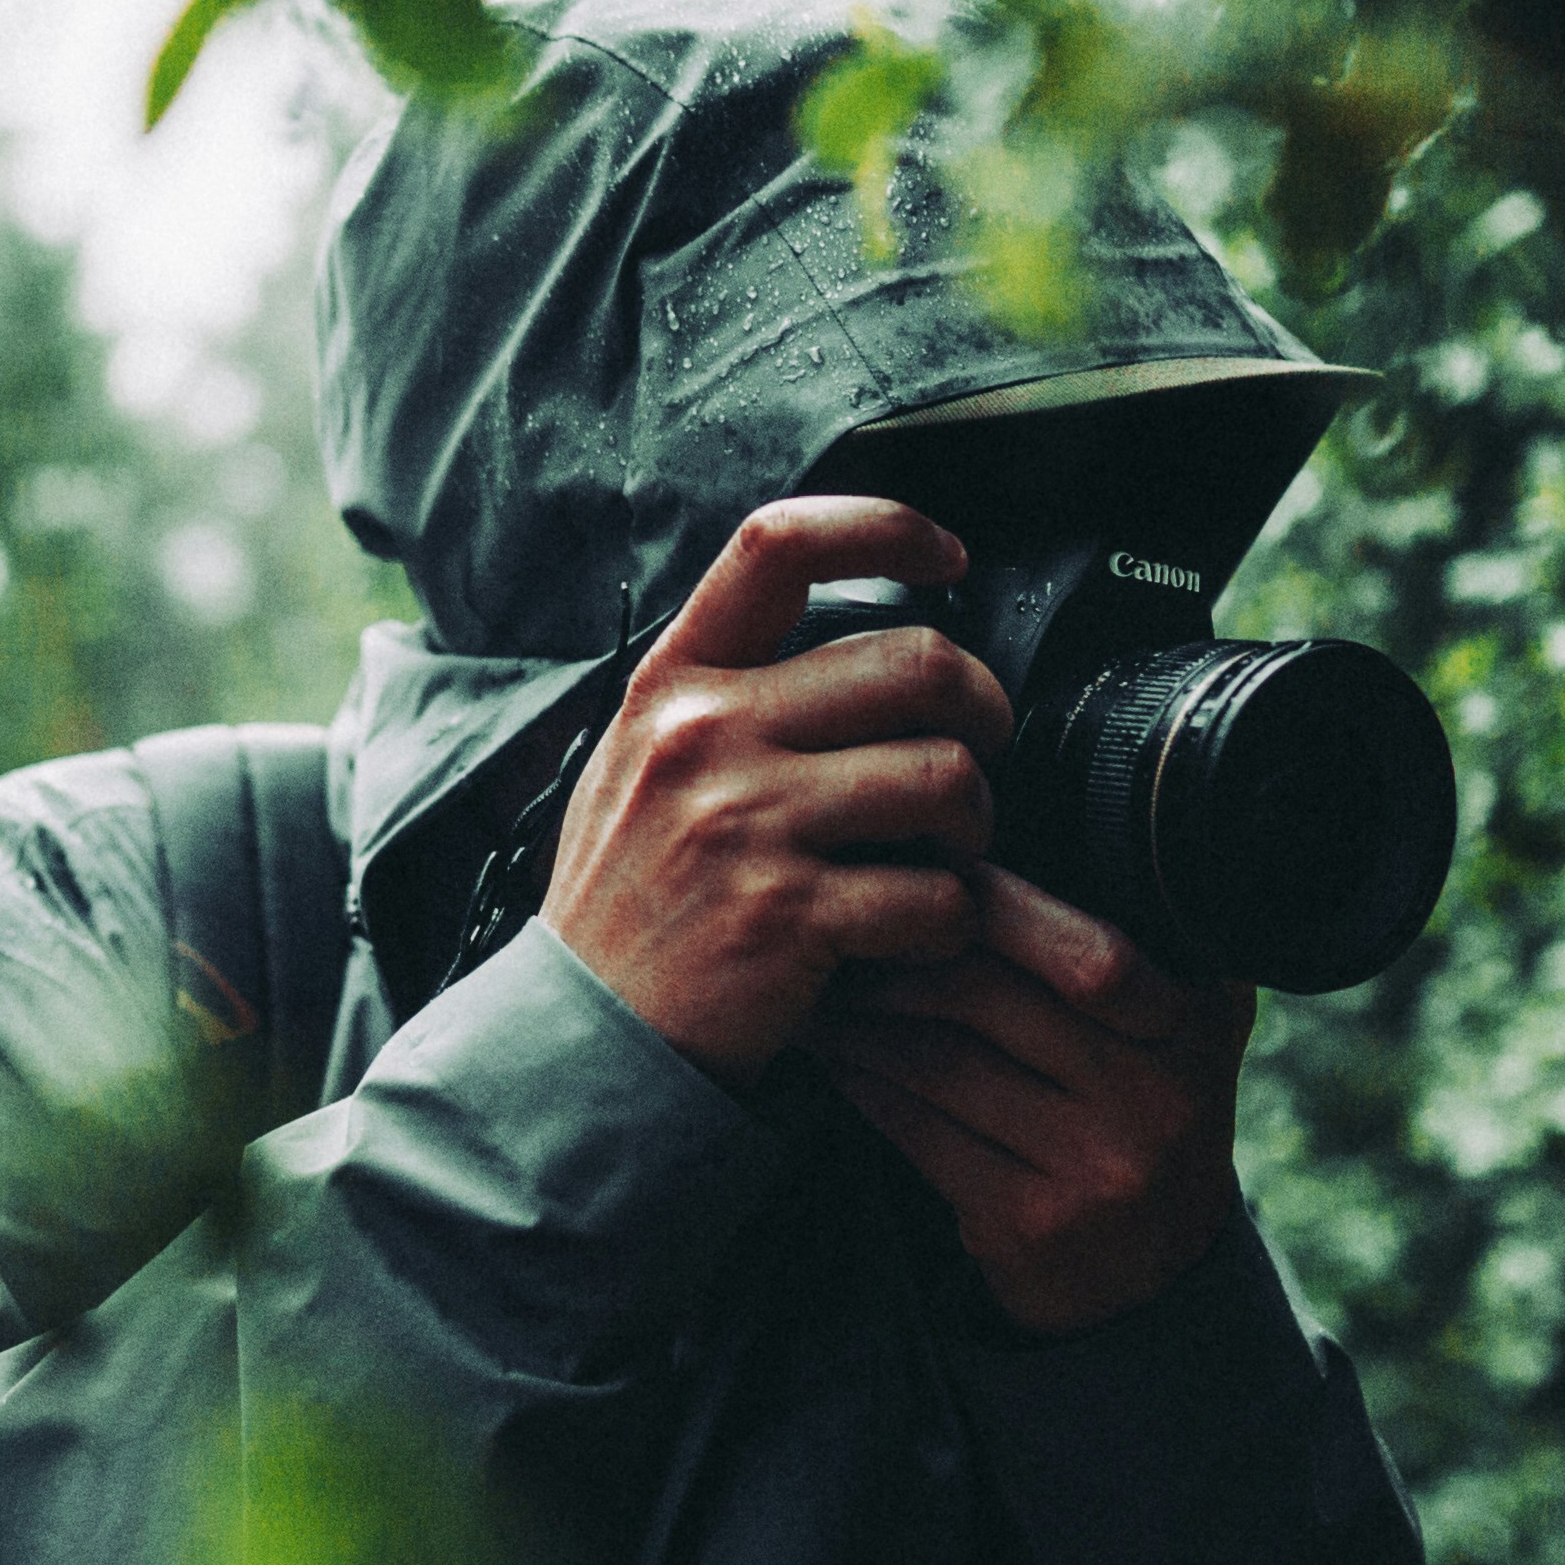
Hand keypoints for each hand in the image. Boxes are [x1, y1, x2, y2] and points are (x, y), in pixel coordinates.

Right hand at [544, 497, 1017, 1076]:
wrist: (581, 1036)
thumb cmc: (629, 900)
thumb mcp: (638, 764)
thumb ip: (724, 694)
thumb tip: (850, 634)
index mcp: (673, 684)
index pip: (779, 545)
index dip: (885, 528)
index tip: (946, 558)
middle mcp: (707, 737)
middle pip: (915, 661)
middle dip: (983, 707)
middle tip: (979, 750)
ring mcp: (748, 824)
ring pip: (947, 777)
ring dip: (978, 824)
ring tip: (948, 854)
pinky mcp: (789, 916)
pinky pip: (937, 895)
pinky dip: (951, 921)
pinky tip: (917, 934)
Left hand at [804, 865, 1255, 1335]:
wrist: (1155, 1277)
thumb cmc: (1136, 1117)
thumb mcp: (1169, 1029)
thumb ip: (1114, 950)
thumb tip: (982, 859)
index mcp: (1197, 1019)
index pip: (1084, 946)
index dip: (991, 905)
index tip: (922, 879)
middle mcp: (1162, 1092)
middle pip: (994, 997)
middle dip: (900, 962)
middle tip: (841, 936)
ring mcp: (1100, 1165)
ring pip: (945, 1063)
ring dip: (864, 1024)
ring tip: (822, 995)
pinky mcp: (1034, 1224)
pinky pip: (923, 1132)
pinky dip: (866, 1088)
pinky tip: (836, 1064)